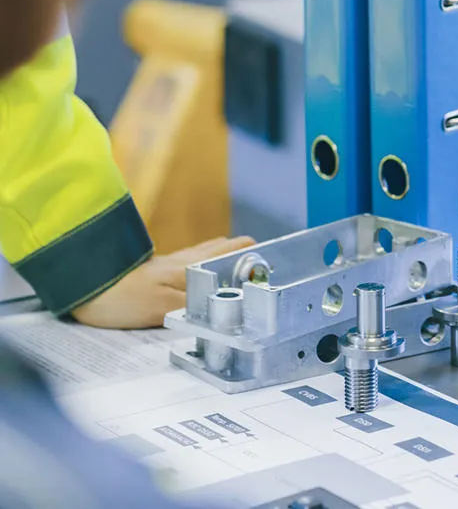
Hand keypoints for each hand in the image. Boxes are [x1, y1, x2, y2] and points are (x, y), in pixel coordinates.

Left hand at [71, 236, 254, 329]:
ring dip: (225, 262)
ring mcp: (171, 263)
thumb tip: (228, 307)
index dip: (258, 256)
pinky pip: (191, 265)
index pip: (237, 250)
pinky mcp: (157, 271)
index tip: (273, 269)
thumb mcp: (163, 307)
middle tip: (258, 273)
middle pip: (226, 249)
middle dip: (245, 257)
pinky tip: (200, 282)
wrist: (85, 284)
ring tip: (237, 277)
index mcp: (194, 265)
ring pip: (208, 255)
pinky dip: (204, 269)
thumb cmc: (122, 296)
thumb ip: (196, 306)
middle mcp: (186, 259)